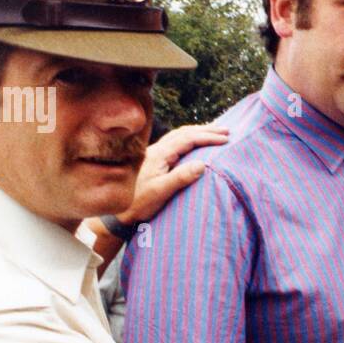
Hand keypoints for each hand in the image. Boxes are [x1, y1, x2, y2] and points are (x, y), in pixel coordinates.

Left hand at [115, 123, 229, 224]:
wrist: (118, 211)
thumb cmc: (139, 203)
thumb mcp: (161, 192)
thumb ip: (180, 177)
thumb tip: (202, 164)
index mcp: (160, 154)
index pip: (187, 139)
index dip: (207, 137)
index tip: (225, 139)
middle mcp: (157, 149)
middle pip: (184, 132)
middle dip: (206, 131)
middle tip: (226, 132)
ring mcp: (155, 153)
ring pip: (179, 135)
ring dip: (198, 132)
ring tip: (214, 132)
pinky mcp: (154, 159)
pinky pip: (175, 142)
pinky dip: (189, 138)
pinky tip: (194, 142)